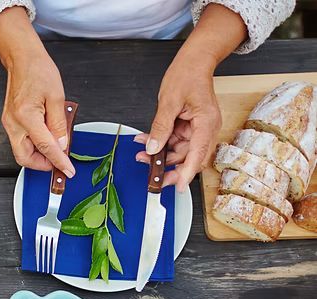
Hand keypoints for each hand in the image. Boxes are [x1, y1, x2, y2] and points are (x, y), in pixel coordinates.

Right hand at [1, 50, 73, 175]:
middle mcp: (14, 123)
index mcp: (26, 116)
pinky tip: (45, 137)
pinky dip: (33, 145)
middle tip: (58, 161)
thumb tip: (62, 144)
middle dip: (42, 164)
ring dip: (38, 155)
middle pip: (24, 158)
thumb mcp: (57, 96)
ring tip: (54, 146)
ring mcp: (9, 124)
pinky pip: (20, 142)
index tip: (67, 170)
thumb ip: (59, 124)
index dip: (58, 161)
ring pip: (21, 152)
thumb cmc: (38, 71)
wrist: (22, 60)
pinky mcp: (10, 122)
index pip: (45, 147)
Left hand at [136, 53, 220, 192]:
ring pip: (179, 151)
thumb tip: (153, 148)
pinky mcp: (190, 126)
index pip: (198, 155)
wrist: (194, 60)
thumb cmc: (187, 75)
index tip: (177, 188)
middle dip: (168, 167)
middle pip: (189, 157)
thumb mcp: (168, 102)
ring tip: (141, 154)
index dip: (187, 174)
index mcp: (206, 123)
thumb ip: (161, 127)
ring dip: (160, 154)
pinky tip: (146, 141)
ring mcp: (198, 128)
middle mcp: (206, 128)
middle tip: (151, 176)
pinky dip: (161, 142)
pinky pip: (175, 141)